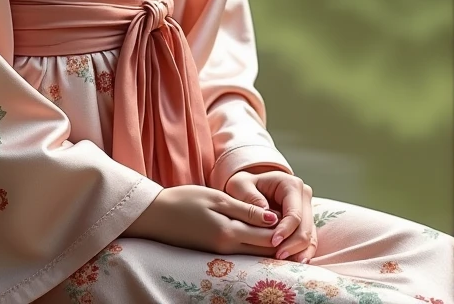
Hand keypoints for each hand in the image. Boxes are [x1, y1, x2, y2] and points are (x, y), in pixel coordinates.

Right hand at [123, 184, 282, 255]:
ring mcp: (220, 253)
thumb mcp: (216, 198)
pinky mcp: (213, 252)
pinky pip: (241, 252)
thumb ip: (245, 210)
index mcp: (229, 233)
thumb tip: (274, 220)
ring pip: (253, 254)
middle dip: (281, 244)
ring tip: (283, 233)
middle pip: (263, 251)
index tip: (298, 222)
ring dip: (268, 246)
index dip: (285, 233)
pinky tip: (259, 235)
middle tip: (297, 231)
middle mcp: (227, 248)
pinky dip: (253, 245)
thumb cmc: (184, 200)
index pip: (267, 238)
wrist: (155, 215)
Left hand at [225, 169, 317, 263]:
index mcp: (291, 185)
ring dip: (298, 251)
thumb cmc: (243, 186)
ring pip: (309, 237)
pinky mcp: (304, 224)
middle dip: (293, 244)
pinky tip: (293, 262)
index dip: (286, 230)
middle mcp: (303, 196)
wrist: (248, 187)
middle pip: (305, 227)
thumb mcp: (239, 186)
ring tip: (284, 262)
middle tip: (277, 256)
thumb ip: (251, 198)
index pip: (294, 213)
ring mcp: (306, 210)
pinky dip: (301, 252)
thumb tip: (268, 216)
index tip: (273, 242)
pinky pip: (308, 242)